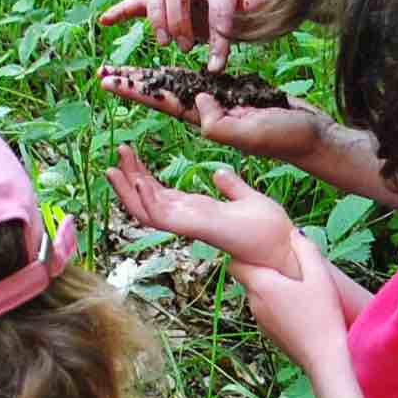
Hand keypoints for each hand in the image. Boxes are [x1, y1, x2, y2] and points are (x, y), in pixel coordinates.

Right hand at [95, 0, 294, 58]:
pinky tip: (105, 21)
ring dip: (158, 17)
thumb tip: (252, 1)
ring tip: (167, 45)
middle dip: (180, 19)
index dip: (218, 30)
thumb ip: (257, 2)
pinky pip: (137, 1)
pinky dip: (121, 10)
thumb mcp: (258, 6)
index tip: (218, 63)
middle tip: (187, 48)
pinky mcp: (160, 0)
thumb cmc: (246, 5)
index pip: (217, 0)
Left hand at [95, 65, 336, 166]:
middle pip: (163, 92)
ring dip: (154, 77)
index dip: (134, 90)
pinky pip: (205, 81)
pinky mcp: (238, 96)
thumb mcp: (250, 133)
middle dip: (134, 83)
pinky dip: (185, 73)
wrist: (314, 137)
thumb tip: (198, 102)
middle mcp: (209, 113)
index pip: (161, 101)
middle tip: (104, 71)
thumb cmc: (286, 138)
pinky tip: (173, 68)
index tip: (107, 79)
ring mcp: (223, 105)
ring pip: (180, 86)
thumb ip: (220, 123)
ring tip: (130, 68)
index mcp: (206, 121)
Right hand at [108, 149, 310, 282]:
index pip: (159, 193)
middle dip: (128, 179)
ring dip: (128, 190)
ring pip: (146, 212)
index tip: (130, 153)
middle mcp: (188, 218)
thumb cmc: (268, 228)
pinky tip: (139, 181)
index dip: (141, 175)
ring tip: (115, 167)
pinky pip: (164, 218)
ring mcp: (190, 225)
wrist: (282, 245)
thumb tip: (220, 172)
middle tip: (117, 154)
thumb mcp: (246, 198)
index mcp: (196, 209)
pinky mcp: (197, 228)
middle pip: (146, 201)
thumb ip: (231, 186)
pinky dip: (148, 200)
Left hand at [234, 245, 348, 366]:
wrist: (324, 359)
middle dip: (262, 269)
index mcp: (262, 285)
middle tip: (285, 263)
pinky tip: (299, 306)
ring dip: (271, 287)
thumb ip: (306, 250)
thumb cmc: (322, 315)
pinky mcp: (269, 333)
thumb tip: (294, 234)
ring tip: (296, 285)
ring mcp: (260, 320)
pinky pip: (266, 311)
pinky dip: (276, 304)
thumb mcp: (320, 276)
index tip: (261, 248)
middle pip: (248, 278)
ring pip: (258, 295)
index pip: (234, 262)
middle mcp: (254, 302)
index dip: (244, 253)